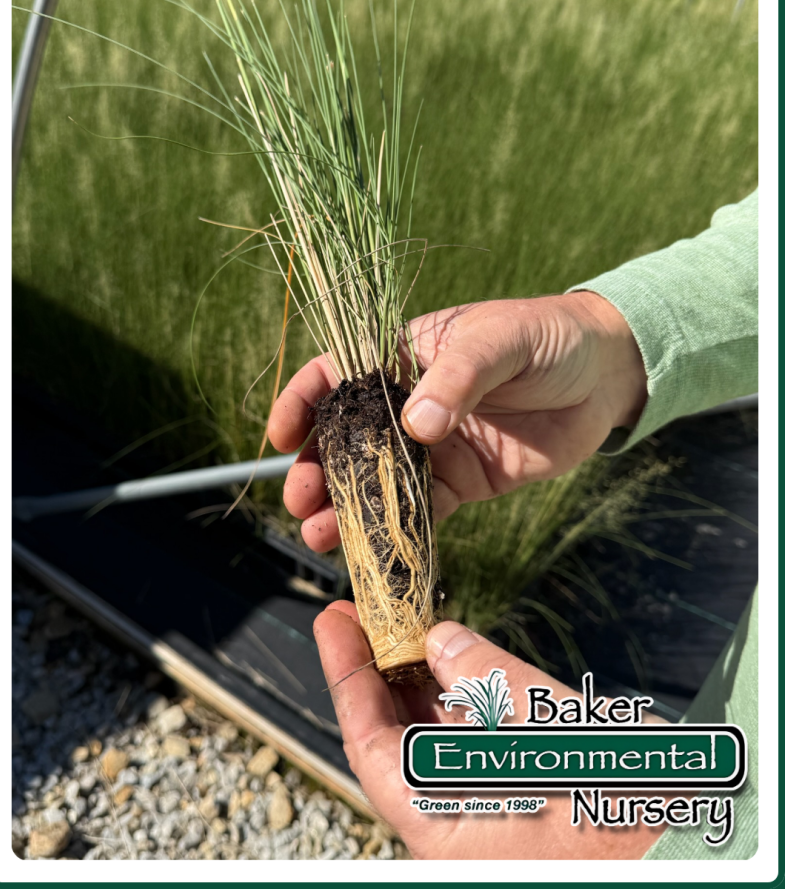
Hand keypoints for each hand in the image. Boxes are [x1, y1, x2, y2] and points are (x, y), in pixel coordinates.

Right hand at [268, 293, 646, 551]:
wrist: (607, 376)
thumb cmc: (549, 337)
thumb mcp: (500, 341)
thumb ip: (457, 378)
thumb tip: (416, 426)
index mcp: (404, 356)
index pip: (338, 375)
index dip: (303, 402)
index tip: (282, 435)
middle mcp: (409, 404)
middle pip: (347, 439)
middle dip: (317, 469)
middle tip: (301, 499)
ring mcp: (434, 447)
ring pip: (377, 481)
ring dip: (346, 508)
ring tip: (320, 534)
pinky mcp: (463, 482)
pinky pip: (423, 511)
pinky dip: (398, 531)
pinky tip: (375, 551)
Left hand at [314, 602, 664, 858]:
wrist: (704, 860)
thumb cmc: (635, 829)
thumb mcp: (561, 738)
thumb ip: (495, 685)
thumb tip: (442, 641)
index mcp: (448, 829)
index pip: (373, 745)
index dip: (346, 677)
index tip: (333, 623)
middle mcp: (458, 830)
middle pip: (398, 740)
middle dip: (380, 670)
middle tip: (365, 612)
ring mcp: (489, 819)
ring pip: (435, 744)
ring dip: (420, 682)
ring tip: (405, 624)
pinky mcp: (519, 806)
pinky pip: (473, 750)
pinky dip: (462, 703)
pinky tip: (459, 664)